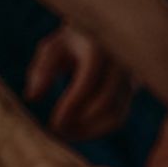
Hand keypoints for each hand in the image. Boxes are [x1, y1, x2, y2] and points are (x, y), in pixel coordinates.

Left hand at [24, 24, 133, 140]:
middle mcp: (121, 65)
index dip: (71, 106)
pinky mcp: (135, 91)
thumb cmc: (74, 41)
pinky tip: (80, 129)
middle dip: (82, 123)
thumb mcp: (54, 48)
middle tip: (59, 132)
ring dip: (92, 130)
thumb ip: (42, 70)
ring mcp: (132, 78)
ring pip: (117, 114)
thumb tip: (33, 98)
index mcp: (99, 49)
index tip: (53, 123)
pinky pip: (120, 116)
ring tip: (68, 134)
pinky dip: (100, 128)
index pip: (87, 83)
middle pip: (107, 102)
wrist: (108, 33)